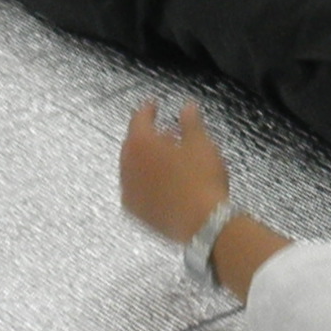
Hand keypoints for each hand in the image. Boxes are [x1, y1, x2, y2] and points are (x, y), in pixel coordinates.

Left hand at [119, 95, 230, 243]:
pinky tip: (162, 183)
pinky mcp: (136, 212)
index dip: (147, 110)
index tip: (154, 105)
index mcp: (141, 145)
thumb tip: (187, 106)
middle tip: (165, 133)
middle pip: (132, 145)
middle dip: (146, 136)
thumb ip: (190, 122)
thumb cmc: (201, 178)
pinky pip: (136, 189)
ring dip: (146, 160)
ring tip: (167, 159)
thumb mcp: (201, 143)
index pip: (138, 120)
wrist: (203, 224)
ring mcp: (129, 192)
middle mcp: (128, 167)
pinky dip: (145, 181)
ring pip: (132, 168)